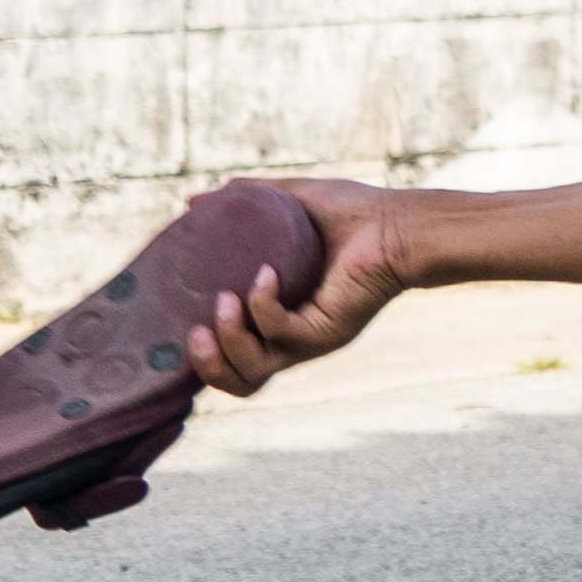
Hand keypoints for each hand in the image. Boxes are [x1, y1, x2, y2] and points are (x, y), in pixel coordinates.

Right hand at [183, 177, 411, 396]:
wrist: (398, 222)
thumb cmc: (352, 214)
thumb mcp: (286, 203)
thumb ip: (243, 200)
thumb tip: (193, 201)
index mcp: (279, 318)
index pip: (233, 358)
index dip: (203, 355)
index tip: (182, 321)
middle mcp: (294, 337)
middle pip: (240, 381)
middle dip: (207, 364)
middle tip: (195, 332)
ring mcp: (310, 338)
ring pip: (254, 370)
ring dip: (229, 338)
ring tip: (225, 301)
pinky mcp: (327, 331)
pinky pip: (281, 332)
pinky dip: (264, 305)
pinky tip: (268, 273)